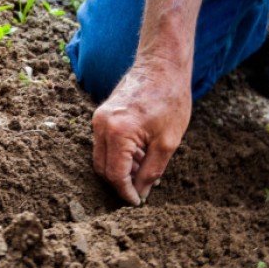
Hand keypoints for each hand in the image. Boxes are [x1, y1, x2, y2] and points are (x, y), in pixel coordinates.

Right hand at [92, 60, 191, 204]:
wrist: (162, 64)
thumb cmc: (170, 99)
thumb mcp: (168, 142)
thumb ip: (151, 171)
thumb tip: (141, 193)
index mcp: (118, 132)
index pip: (115, 175)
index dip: (126, 193)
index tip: (137, 202)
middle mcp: (101, 125)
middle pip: (103, 169)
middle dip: (120, 183)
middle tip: (141, 190)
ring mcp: (98, 119)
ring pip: (102, 158)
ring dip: (120, 169)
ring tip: (145, 169)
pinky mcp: (101, 115)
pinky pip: (104, 144)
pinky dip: (118, 155)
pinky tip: (140, 154)